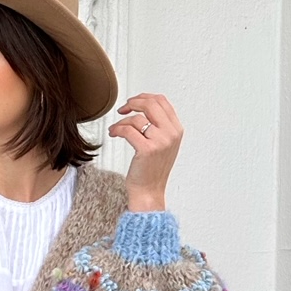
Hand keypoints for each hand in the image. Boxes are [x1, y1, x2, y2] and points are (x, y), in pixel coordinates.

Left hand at [109, 92, 183, 211]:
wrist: (149, 193)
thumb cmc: (152, 171)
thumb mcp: (163, 145)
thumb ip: (160, 126)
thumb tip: (144, 106)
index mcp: (176, 130)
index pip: (162, 101)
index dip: (145, 97)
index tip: (134, 102)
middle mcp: (171, 134)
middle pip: (151, 104)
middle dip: (133, 103)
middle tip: (123, 109)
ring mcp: (160, 142)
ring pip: (137, 118)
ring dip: (122, 121)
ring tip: (116, 128)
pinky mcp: (147, 149)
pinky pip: (128, 130)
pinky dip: (117, 129)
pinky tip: (114, 133)